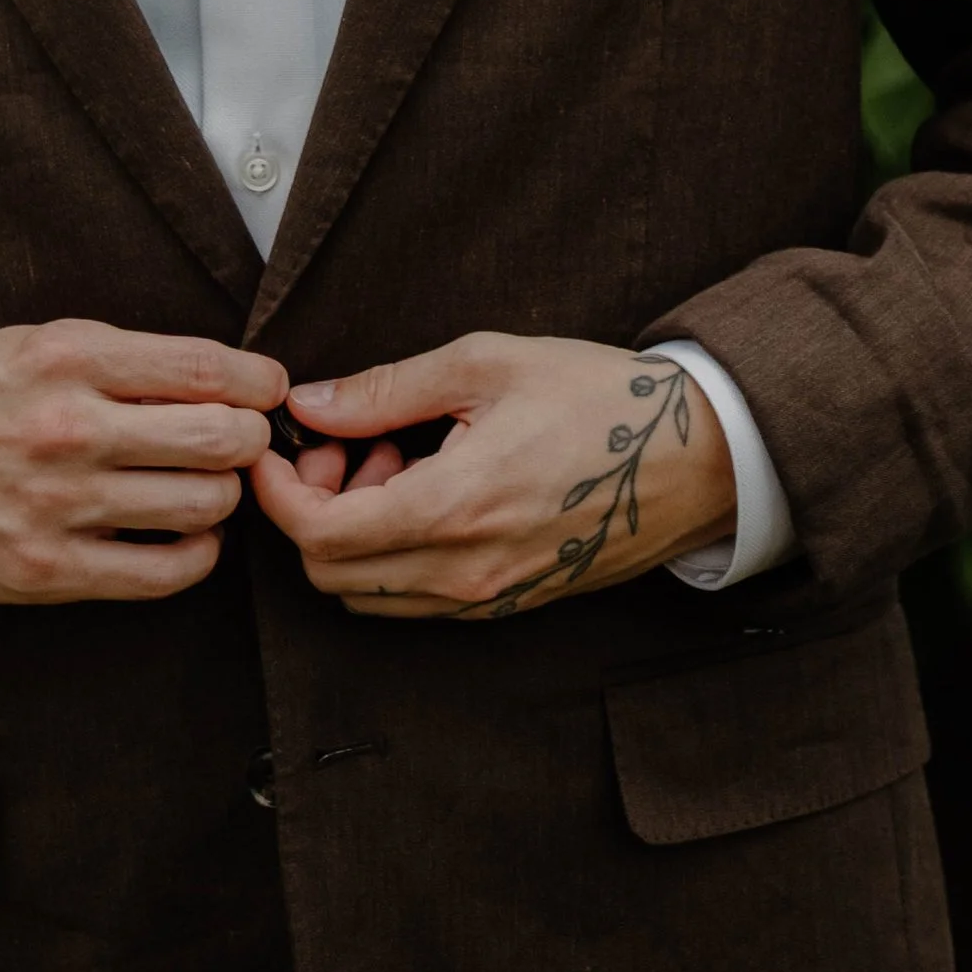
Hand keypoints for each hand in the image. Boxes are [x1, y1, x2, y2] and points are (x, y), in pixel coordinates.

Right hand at [0, 318, 287, 604]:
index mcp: (67, 359)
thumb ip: (123, 358)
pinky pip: (163, 571)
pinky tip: (186, 537)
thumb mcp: (35, 344)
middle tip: (240, 443)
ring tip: (204, 488)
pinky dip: (196, 555)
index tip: (268, 390)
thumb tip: (224, 378)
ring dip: (222, 497)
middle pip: (219, 439)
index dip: (257, 381)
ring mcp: (57, 504)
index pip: (203, 367)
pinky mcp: (47, 569)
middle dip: (248, 440)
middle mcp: (66, 428)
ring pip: (203, 505)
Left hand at [248, 333, 736, 617]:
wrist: (698, 458)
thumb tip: (309, 403)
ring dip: (354, 532)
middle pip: (330, 574)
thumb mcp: (487, 365)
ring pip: (369, 594)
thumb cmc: (600, 399)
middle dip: (311, 507)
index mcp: (453, 510)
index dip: (274, 488)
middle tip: (344, 442)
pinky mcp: (507, 606)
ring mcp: (487, 600)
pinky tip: (429, 489)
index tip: (274, 441)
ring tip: (394, 459)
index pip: (316, 533)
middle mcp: (464, 574)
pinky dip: (395, 551)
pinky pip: (416, 600)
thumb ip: (386, 390)